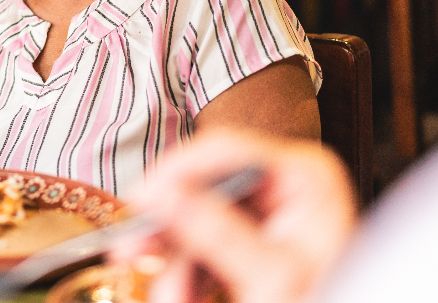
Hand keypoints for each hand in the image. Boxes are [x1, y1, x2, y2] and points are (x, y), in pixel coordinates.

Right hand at [115, 130, 358, 302]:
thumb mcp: (272, 277)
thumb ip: (217, 233)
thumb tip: (165, 197)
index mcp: (305, 176)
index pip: (226, 150)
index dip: (175, 172)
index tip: (140, 201)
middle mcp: (282, 185)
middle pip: (202, 187)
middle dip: (170, 233)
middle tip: (132, 252)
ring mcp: (264, 214)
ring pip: (193, 222)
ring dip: (174, 265)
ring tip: (172, 300)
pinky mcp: (248, 243)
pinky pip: (199, 247)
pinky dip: (185, 276)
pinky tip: (181, 296)